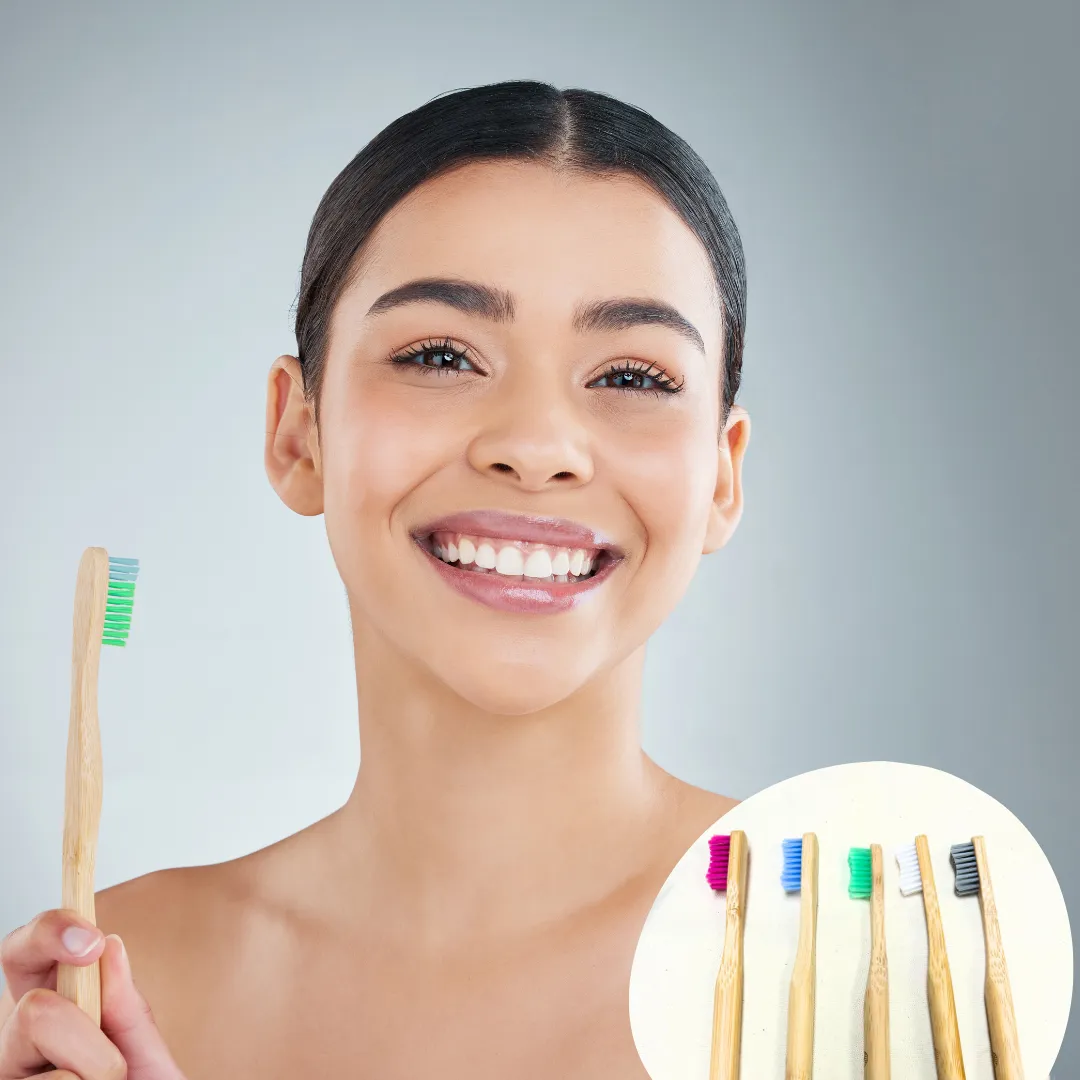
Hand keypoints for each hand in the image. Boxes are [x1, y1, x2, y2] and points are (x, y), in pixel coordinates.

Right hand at [0, 908, 185, 1078]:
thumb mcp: (143, 1052)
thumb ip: (126, 1006)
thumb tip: (110, 946)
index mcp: (48, 1010)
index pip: (23, 954)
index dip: (50, 932)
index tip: (92, 940)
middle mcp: (14, 1046)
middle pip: (32, 1010)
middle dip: (84, 1033)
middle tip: (113, 1068)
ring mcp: (7, 1077)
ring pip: (47, 1067)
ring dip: (96, 1079)